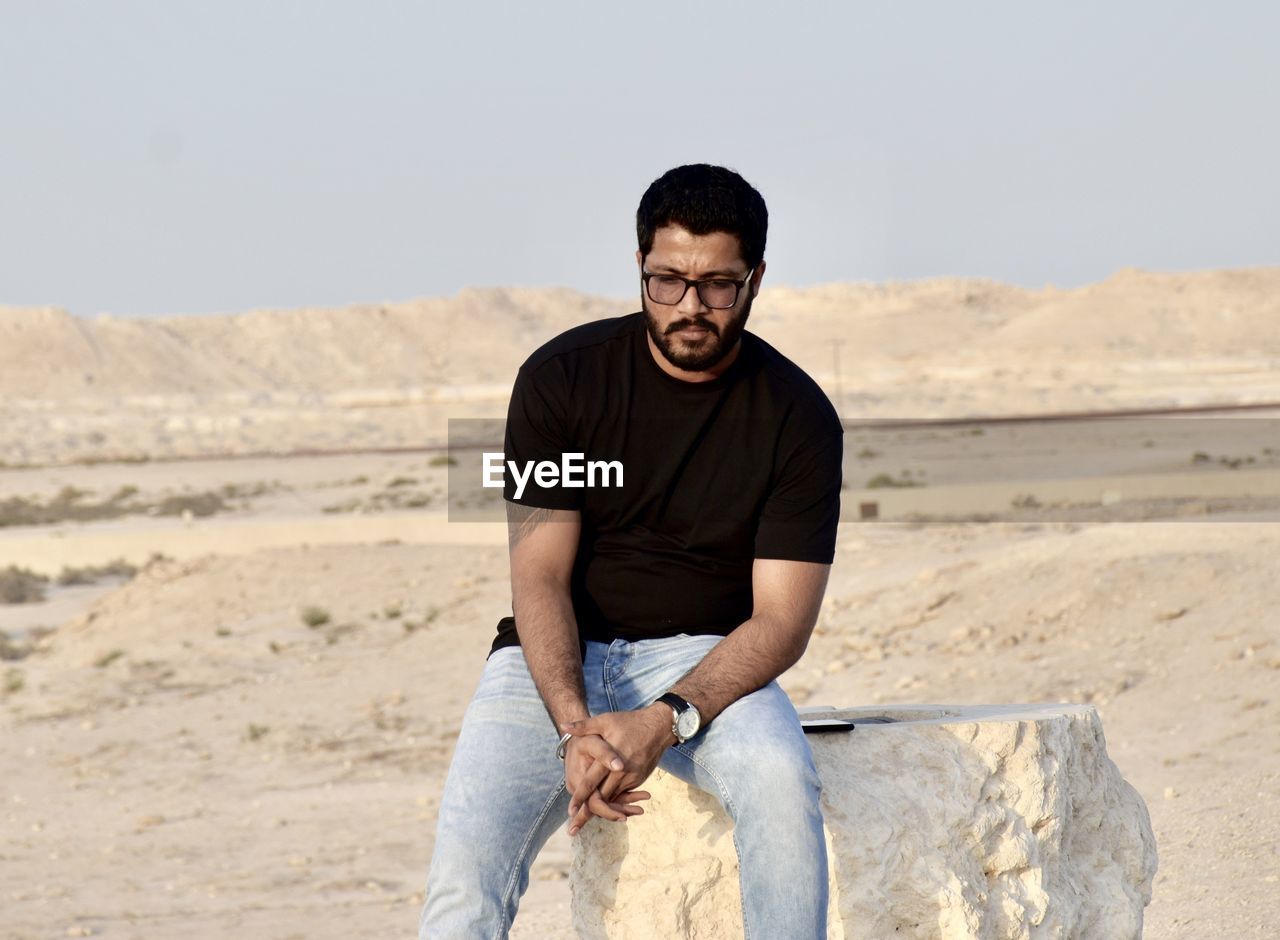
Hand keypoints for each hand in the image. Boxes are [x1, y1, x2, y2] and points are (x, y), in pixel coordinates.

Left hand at [562, 705, 673, 835]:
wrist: (659, 727)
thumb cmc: (630, 722)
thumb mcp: (606, 720)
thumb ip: (584, 726)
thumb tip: (563, 725)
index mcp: (610, 760)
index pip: (591, 783)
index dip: (579, 798)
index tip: (570, 812)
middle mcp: (622, 773)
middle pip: (601, 799)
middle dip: (587, 814)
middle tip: (573, 829)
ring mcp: (631, 778)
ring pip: (613, 799)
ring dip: (600, 811)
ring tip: (584, 823)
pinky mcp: (638, 779)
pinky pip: (623, 794)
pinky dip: (613, 802)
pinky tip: (603, 810)